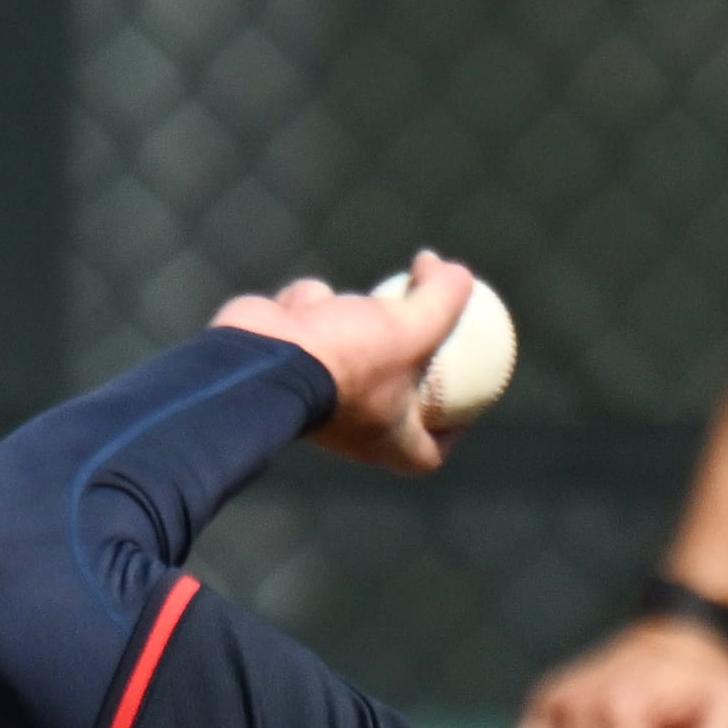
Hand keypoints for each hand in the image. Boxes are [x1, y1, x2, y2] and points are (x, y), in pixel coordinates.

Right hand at [208, 253, 473, 474]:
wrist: (260, 358)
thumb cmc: (346, 359)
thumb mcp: (412, 328)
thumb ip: (444, 300)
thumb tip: (462, 275)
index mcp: (387, 440)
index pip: (429, 453)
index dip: (454, 431)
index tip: (466, 399)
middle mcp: (351, 425)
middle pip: (391, 397)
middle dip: (407, 363)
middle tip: (429, 326)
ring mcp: (314, 392)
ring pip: (346, 349)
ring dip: (356, 320)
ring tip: (367, 300)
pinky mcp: (282, 360)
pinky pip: (307, 327)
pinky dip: (310, 306)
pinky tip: (307, 300)